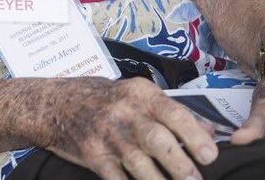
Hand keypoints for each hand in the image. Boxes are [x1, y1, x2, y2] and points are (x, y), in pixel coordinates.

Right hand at [43, 77, 217, 179]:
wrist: (54, 103)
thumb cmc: (102, 99)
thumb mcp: (137, 95)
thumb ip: (173, 112)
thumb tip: (210, 132)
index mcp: (140, 94)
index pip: (172, 112)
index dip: (193, 134)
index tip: (210, 155)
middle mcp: (123, 113)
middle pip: (156, 139)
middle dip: (180, 164)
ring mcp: (106, 135)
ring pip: (138, 164)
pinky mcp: (93, 155)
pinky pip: (116, 178)